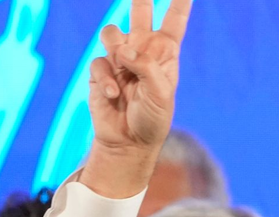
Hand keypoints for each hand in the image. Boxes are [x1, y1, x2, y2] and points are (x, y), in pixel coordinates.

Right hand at [89, 0, 191, 151]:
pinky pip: (99, 62)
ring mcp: (120, 59)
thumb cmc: (152, 118)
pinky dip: (105, 78)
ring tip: (123, 65)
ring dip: (116, 45)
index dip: (180, 2)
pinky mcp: (101, 71)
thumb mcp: (161, 94)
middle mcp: (143, 50)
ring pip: (111, 33)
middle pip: (140, 12)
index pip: (174, 20)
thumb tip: (124, 50)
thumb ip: (146, 68)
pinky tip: (113, 95)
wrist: (129, 141)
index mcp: (165, 53)